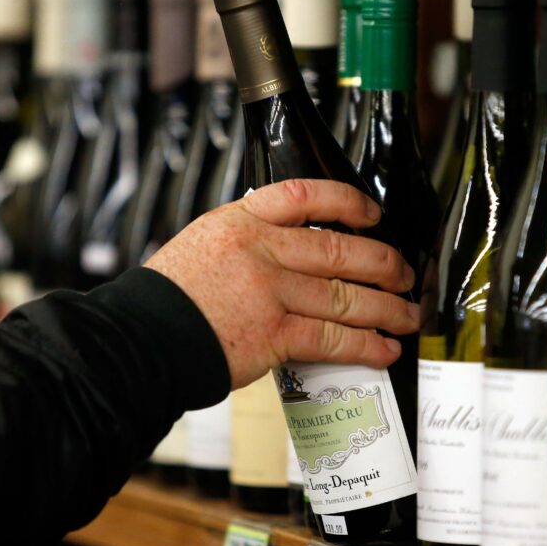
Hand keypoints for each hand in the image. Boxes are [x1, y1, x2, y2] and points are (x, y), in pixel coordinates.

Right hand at [145, 179, 417, 388]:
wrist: (139, 339)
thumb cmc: (169, 299)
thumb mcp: (204, 244)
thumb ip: (251, 242)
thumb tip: (295, 252)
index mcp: (242, 220)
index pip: (307, 195)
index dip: (348, 202)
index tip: (373, 214)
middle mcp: (260, 249)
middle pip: (341, 250)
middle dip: (385, 265)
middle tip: (405, 275)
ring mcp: (269, 292)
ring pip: (346, 296)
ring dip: (387, 309)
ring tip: (408, 317)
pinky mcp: (272, 335)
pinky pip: (333, 338)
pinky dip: (365, 346)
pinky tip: (383, 350)